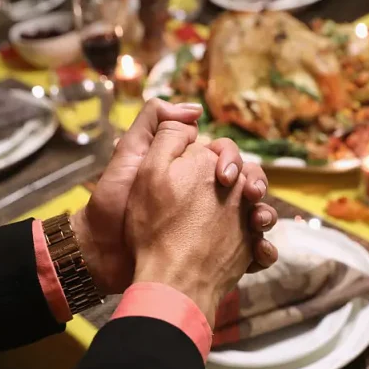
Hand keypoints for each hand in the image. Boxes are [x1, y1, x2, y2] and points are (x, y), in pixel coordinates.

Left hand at [125, 122, 259, 325]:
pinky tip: (259, 254)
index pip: (225, 158)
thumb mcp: (129, 155)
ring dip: (265, 216)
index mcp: (190, 173)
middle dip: (256, 186)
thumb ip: (155, 123)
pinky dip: (262, 252)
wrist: (103, 255)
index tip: (226, 175)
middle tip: (252, 197)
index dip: (233, 161)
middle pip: (247, 185)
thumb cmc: (113, 203)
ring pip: (254, 216)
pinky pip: (250, 253)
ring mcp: (214, 228)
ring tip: (259, 224)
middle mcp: (206, 197)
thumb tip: (196, 110)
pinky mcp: (216, 258)